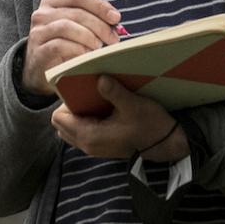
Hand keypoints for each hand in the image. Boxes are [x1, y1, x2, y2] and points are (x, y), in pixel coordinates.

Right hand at [22, 0, 121, 95]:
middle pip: (76, 12)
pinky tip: (87, 56)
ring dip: (89, 37)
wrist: (41, 70)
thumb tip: (114, 19)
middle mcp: (42, 14)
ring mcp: (38, 33)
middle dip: (99, 25)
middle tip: (113, 39)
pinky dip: (78, 50)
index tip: (115, 18)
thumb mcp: (76, 27)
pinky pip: (60, 45)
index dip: (99, 5)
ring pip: (67, 26)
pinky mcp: (39, 51)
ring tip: (99, 48)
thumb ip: (92, 18)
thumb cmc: (63, 45)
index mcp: (52, 2)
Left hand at [50, 77, 189, 160]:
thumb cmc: (150, 125)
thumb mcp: (134, 105)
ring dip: (77, 114)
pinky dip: (85, 120)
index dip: (66, 101)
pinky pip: (81, 132)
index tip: (81, 89)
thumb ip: (114, 92)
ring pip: (70, 129)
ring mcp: (93, 147)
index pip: (59, 117)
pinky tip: (102, 109)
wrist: (166, 143)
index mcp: (90, 135)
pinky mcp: (101, 146)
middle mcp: (87, 144)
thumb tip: (99, 78)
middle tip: (88, 93)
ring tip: (95, 100)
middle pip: (61, 124)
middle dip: (70, 107)